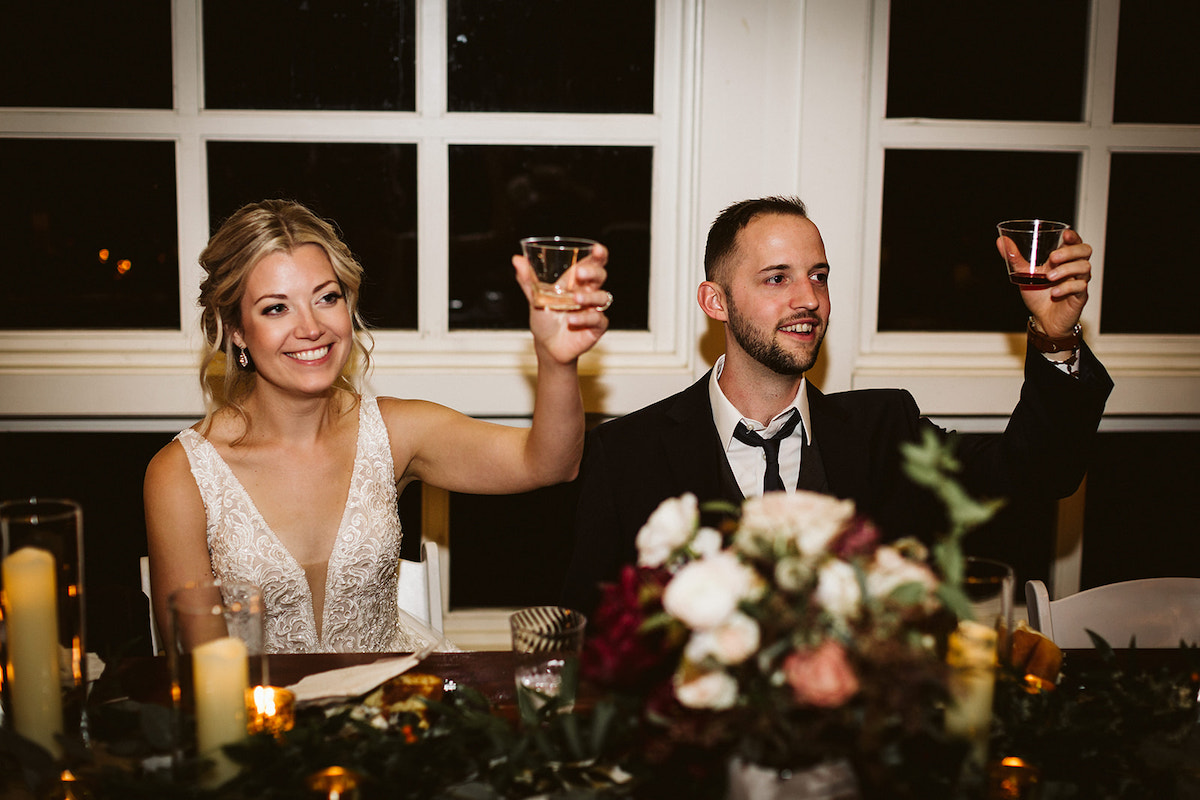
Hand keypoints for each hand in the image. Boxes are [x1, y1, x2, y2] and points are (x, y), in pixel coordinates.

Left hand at [512, 243, 610, 363]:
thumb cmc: (544, 320)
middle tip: (580, 273)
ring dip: (590, 297)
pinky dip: (584, 318)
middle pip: (600, 276)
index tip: (597, 249)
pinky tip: (571, 321)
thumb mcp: (535, 298)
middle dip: (593, 272)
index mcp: (577, 281)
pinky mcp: (597, 327)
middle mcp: (588, 293)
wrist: (546, 347)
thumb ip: (528, 279)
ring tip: (575, 300)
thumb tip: (517, 259)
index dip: (598, 255)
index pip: (592, 263)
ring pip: (602, 297)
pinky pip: (597, 319)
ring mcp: (594, 309)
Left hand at [998, 229, 1090, 337]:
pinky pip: (1080, 287)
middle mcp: (1073, 268)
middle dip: (1070, 251)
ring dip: (1066, 269)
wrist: (1043, 320)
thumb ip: (1014, 258)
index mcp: (1063, 260)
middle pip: (1085, 250)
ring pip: (1084, 267)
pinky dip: (1067, 287)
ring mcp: (1078, 281)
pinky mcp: (1080, 296)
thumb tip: (1001, 241)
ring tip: (1049, 277)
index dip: (1073, 236)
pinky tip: (1054, 292)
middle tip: (1053, 258)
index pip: (1075, 242)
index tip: (1065, 234)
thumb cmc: (1037, 295)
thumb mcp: (1024, 274)